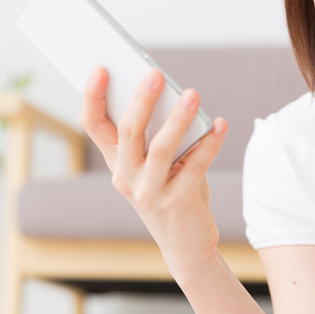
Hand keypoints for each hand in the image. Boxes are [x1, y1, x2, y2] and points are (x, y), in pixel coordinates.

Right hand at [79, 66, 227, 274]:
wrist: (186, 245)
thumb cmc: (173, 192)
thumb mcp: (158, 165)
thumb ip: (159, 135)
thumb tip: (177, 97)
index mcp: (116, 162)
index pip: (93, 125)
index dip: (93, 96)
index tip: (100, 68)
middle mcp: (126, 177)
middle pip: (128, 132)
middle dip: (141, 100)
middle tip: (155, 73)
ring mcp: (149, 192)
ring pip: (160, 148)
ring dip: (178, 119)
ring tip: (193, 94)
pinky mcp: (177, 203)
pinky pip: (195, 166)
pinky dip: (210, 143)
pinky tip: (221, 125)